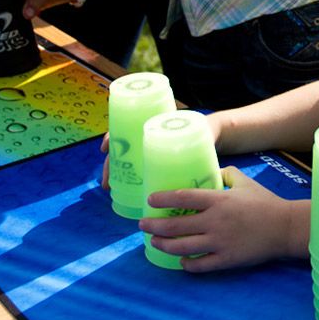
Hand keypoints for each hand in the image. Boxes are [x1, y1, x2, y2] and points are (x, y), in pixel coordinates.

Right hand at [101, 115, 221, 189]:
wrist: (213, 133)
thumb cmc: (204, 128)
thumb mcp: (199, 129)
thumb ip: (202, 134)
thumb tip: (209, 142)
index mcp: (155, 127)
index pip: (127, 128)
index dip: (113, 136)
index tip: (105, 148)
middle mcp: (147, 137)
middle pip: (122, 148)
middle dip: (109, 164)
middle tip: (107, 182)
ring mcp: (150, 150)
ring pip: (126, 160)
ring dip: (114, 173)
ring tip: (110, 188)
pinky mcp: (157, 162)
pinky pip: (137, 171)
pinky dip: (127, 180)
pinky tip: (122, 192)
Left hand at [138, 166, 307, 271]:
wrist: (285, 227)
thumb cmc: (265, 202)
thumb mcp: (244, 182)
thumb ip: (226, 174)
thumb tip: (211, 171)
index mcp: (218, 200)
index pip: (183, 197)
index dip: (163, 199)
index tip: (150, 200)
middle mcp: (215, 221)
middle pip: (176, 225)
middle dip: (155, 225)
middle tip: (142, 224)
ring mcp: (220, 242)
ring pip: (183, 247)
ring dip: (164, 245)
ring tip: (154, 242)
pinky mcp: (227, 259)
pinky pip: (201, 265)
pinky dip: (188, 264)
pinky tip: (181, 261)